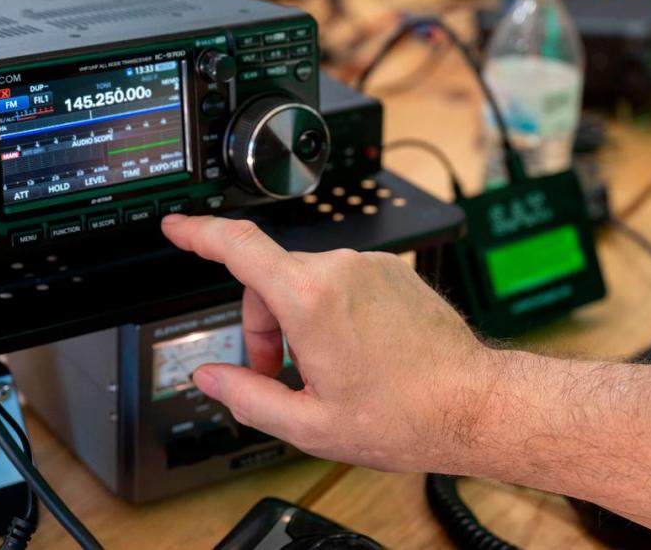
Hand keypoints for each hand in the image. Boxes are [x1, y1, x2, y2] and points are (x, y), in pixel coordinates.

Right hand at [161, 214, 496, 472]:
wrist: (473, 405)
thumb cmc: (404, 415)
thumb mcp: (308, 423)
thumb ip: (246, 396)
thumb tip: (211, 377)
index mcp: (310, 299)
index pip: (239, 247)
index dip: (198, 233)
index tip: (177, 226)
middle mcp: (340, 268)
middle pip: (270, 280)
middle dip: (262, 327)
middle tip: (279, 375)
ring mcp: (371, 266)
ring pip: (305, 282)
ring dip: (298, 321)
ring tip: (325, 371)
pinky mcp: (393, 271)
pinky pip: (341, 282)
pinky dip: (330, 310)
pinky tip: (353, 352)